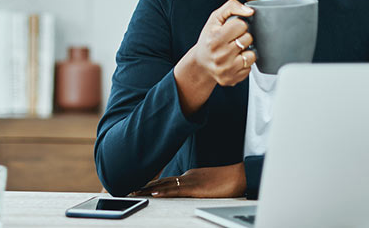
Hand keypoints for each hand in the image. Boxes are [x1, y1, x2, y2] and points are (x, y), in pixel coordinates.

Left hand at [129, 163, 246, 197]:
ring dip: (148, 189)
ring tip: (134, 193)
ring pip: (164, 185)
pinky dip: (163, 191)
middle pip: (161, 181)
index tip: (138, 186)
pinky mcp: (195, 188)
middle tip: (129, 190)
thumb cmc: (227, 181)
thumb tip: (190, 191)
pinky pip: (176, 190)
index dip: (151, 183)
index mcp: (188, 177)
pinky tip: (154, 193)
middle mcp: (186, 177)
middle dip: (144, 186)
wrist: (239, 176)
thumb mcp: (207, 184)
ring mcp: (190, 182)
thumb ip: (197, 186)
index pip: (166, 180)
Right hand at [193, 0, 255, 86]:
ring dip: (246, 51)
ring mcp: (226, 69)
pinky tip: (234, 61)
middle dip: (242, 37)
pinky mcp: (232, 79)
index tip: (231, 29)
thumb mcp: (215, 18)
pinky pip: (249, 68)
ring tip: (235, 51)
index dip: (238, 25)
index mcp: (215, 38)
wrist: (200, 63)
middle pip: (248, 39)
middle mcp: (220, 55)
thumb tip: (250, 11)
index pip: (241, 25)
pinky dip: (244, 64)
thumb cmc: (209, 38)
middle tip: (232, 40)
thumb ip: (231, 7)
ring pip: (251, 55)